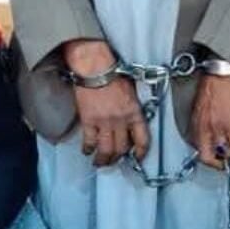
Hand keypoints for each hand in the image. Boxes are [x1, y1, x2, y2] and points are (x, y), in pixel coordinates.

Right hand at [64, 40, 149, 165]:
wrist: (95, 66)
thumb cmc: (113, 73)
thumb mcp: (131, 90)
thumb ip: (132, 108)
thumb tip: (130, 120)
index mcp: (134, 112)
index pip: (142, 139)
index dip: (141, 152)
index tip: (137, 157)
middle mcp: (121, 120)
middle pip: (122, 148)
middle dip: (118, 158)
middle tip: (114, 160)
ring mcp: (104, 122)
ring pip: (106, 150)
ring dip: (103, 159)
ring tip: (100, 162)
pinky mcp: (88, 121)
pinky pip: (89, 141)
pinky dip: (88, 149)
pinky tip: (87, 151)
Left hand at [190, 72, 229, 168]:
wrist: (222, 72)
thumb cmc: (212, 81)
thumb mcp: (200, 103)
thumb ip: (203, 119)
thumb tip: (209, 129)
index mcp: (195, 122)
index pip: (196, 147)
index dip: (205, 155)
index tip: (214, 155)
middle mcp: (204, 128)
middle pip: (206, 156)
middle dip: (215, 163)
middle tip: (223, 164)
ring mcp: (217, 128)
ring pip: (224, 152)